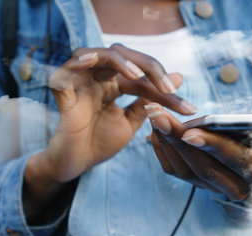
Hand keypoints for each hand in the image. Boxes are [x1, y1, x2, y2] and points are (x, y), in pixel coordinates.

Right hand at [29, 44, 197, 182]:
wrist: (75, 165)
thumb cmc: (100, 142)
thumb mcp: (131, 122)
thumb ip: (149, 100)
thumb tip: (178, 76)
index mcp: (113, 83)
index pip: (141, 76)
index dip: (165, 88)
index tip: (189, 109)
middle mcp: (97, 77)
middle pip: (121, 54)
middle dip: (147, 66)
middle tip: (167, 87)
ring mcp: (79, 82)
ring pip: (96, 54)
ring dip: (118, 61)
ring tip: (137, 75)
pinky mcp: (61, 91)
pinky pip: (65, 71)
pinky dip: (79, 63)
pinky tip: (92, 63)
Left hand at [146, 102, 251, 200]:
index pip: (234, 159)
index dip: (212, 146)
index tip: (189, 132)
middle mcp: (236, 185)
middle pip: (203, 166)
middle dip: (177, 139)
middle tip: (157, 112)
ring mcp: (213, 187)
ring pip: (184, 169)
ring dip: (165, 141)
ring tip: (153, 114)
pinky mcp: (197, 184)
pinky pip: (174, 171)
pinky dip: (161, 151)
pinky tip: (154, 130)